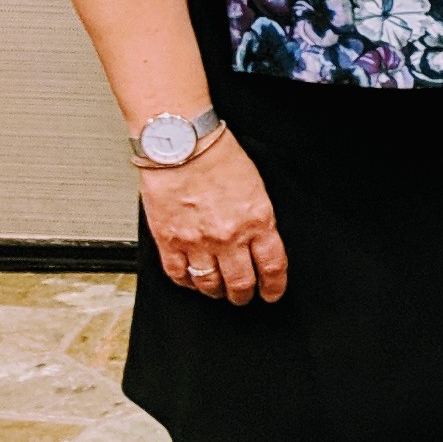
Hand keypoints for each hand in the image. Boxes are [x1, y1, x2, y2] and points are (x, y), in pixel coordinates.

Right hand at [143, 129, 287, 302]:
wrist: (181, 144)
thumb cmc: (218, 156)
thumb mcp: (256, 188)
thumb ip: (258, 218)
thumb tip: (260, 241)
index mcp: (258, 221)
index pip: (272, 266)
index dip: (274, 286)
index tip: (272, 293)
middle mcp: (229, 236)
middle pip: (241, 282)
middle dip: (244, 295)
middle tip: (243, 297)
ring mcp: (197, 241)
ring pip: (210, 284)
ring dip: (216, 292)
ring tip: (218, 291)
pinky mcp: (168, 241)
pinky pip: (178, 274)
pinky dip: (187, 282)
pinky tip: (191, 280)